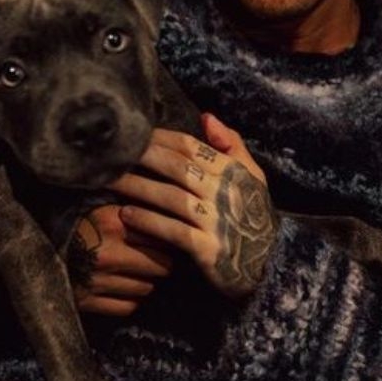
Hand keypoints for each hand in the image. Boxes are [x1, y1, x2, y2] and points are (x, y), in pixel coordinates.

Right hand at [70, 204, 175, 316]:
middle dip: (162, 263)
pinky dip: (131, 299)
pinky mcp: (88, 301)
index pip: (163, 238)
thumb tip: (168, 213)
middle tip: (157, 258)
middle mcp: (108, 253)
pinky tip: (125, 287)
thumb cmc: (75, 220)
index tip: (167, 240)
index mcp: (113, 224)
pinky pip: (128, 306)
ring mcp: (98, 280)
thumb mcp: (102, 205)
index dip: (168, 239)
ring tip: (138, 272)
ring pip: (146, 288)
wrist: (33, 241)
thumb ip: (133, 209)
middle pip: (162, 266)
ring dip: (146, 281)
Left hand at [108, 113, 276, 299]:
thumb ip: (231, 144)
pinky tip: (127, 214)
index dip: (160, 139)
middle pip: (177, 168)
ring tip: (111, 181)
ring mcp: (217, 222)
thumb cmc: (252, 215)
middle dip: (144, 158)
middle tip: (112, 153)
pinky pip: (174, 231)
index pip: (190, 147)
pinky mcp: (208, 250)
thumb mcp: (252, 177)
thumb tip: (206, 116)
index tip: (134, 136)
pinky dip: (149, 222)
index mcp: (232, 172)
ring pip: (172, 198)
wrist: (269, 264)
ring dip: (140, 188)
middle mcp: (224, 193)